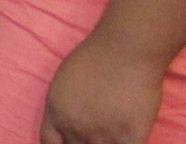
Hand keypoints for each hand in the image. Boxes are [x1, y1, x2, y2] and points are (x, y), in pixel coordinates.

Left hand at [41, 33, 165, 143]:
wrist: (125, 52)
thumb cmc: (93, 58)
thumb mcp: (63, 82)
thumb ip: (64, 108)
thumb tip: (71, 124)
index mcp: (55, 113)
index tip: (70, 142)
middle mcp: (75, 129)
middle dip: (83, 143)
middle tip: (94, 134)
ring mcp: (102, 136)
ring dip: (105, 143)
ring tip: (110, 131)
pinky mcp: (130, 139)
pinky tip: (127, 137)